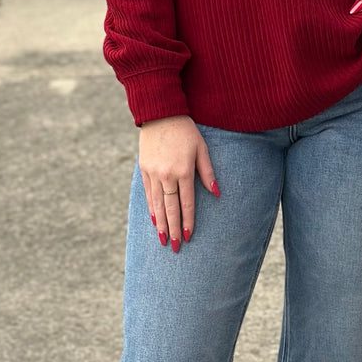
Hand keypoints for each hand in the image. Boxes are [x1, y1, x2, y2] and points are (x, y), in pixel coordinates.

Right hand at [138, 115, 218, 253]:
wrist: (160, 114)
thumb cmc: (186, 131)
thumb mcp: (202, 149)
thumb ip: (208, 173)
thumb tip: (217, 194)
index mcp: (183, 171)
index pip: (186, 203)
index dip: (188, 221)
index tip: (188, 236)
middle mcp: (166, 175)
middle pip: (170, 208)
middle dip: (172, 229)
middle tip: (174, 247)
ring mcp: (153, 173)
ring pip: (157, 204)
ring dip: (160, 223)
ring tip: (162, 239)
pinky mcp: (144, 169)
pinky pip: (148, 194)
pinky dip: (151, 208)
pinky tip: (154, 220)